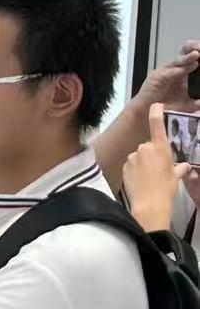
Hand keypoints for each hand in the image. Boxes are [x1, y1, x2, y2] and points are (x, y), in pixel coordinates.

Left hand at [123, 104, 194, 233]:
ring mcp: (132, 156)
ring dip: (143, 163)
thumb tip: (184, 166)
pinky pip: (131, 164)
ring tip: (149, 178)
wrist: (149, 204)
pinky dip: (135, 169)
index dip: (156, 113)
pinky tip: (140, 180)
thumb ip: (179, 168)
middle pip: (148, 147)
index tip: (156, 105)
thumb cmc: (166, 188)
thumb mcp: (176, 177)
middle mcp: (144, 147)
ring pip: (139, 156)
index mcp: (160, 148)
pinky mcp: (124, 165)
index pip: (157, 125)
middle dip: (152, 155)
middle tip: (158, 170)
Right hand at [129, 41, 199, 116]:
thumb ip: (199, 102)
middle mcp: (174, 70)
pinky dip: (177, 70)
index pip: (192, 59)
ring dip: (187, 58)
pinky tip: (184, 69)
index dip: (198, 55)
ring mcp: (165, 72)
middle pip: (184, 55)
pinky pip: (167, 72)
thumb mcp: (190, 105)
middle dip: (194, 50)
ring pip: (177, 61)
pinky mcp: (156, 77)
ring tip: (196, 55)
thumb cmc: (166, 106)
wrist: (148, 113)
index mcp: (183, 74)